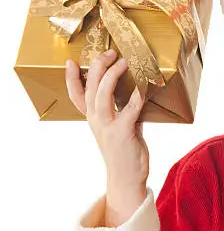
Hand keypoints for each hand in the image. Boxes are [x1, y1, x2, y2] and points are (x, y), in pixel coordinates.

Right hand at [65, 49, 149, 188]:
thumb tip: (134, 91)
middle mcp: (96, 120)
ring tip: (124, 61)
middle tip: (110, 52)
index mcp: (93, 118)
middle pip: (90, 87)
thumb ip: (121, 109)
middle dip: (99, 67)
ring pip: (102, 94)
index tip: (71, 62)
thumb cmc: (125, 151)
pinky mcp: (122, 131)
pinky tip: (144, 84)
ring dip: (113, 75)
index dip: (72, 79)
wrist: (126, 178)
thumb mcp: (118, 127)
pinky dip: (137, 94)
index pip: (76, 96)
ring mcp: (107, 126)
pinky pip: (130, 108)